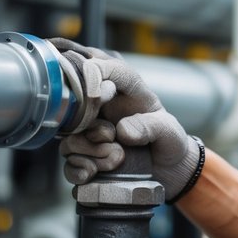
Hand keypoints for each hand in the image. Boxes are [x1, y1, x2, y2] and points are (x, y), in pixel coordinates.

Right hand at [50, 39, 202, 200]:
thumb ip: (150, 126)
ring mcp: (89, 132)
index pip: (100, 65)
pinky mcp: (84, 157)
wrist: (169, 169)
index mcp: (123, 89)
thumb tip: (123, 131)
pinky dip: (79, 169)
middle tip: (110, 135)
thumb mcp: (168, 130)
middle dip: (87, 121)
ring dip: (91, 151)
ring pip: (70, 138)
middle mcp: (101, 107)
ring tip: (118, 158)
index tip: (101, 95)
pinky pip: (68, 163)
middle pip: (73, 104)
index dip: (94, 74)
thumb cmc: (169, 139)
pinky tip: (93, 173)